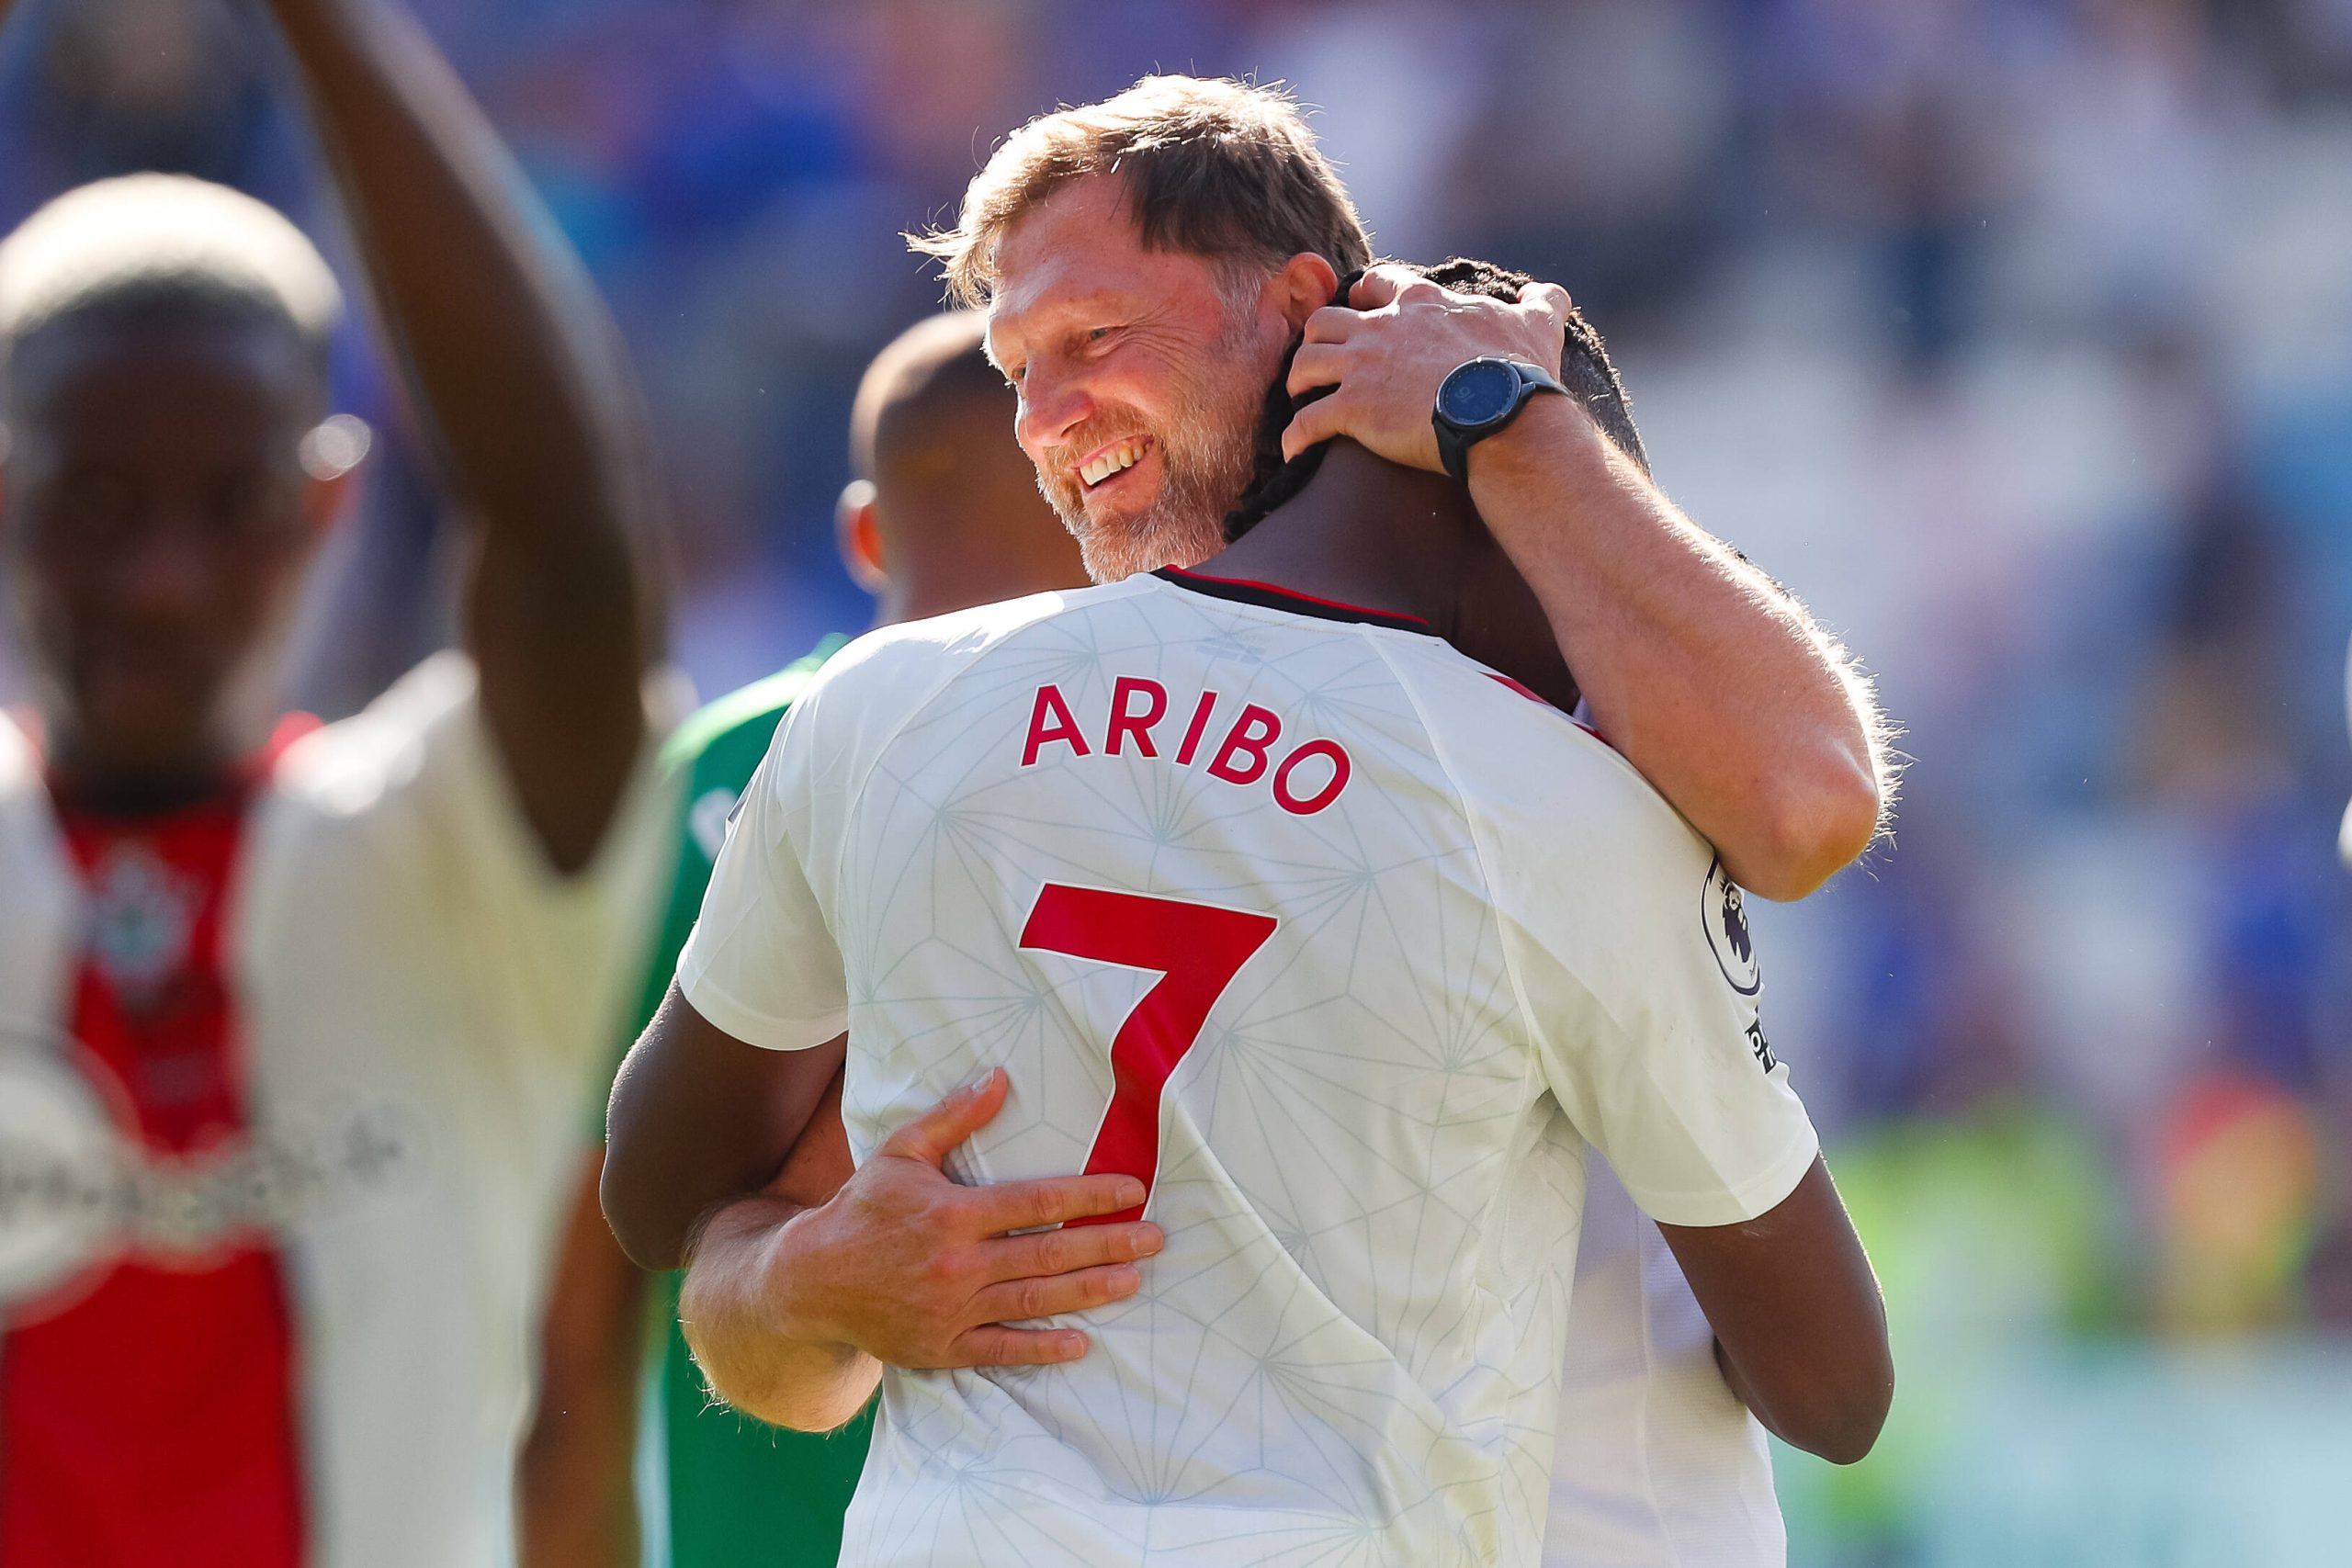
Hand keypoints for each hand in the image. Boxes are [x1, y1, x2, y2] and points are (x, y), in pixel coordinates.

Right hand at [767, 1068, 1163, 1368]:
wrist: (810, 1282)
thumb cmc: (862, 1209)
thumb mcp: (901, 1152)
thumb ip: (953, 1117)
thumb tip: (999, 1076)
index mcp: (952, 1212)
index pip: (1036, 1202)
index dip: (1088, 1196)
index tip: (1131, 1190)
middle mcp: (957, 1263)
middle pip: (1048, 1253)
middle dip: (1107, 1245)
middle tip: (1155, 1239)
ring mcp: (951, 1309)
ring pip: (1034, 1300)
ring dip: (1089, 1291)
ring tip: (1133, 1281)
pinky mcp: (943, 1346)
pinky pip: (1001, 1349)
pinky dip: (1041, 1348)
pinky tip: (1081, 1342)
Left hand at [1282, 264, 1575, 469]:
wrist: (1502, 417)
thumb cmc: (1519, 373)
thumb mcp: (1536, 327)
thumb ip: (1541, 305)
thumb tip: (1554, 296)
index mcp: (1420, 304)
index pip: (1378, 284)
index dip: (1362, 296)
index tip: (1357, 308)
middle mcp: (1382, 328)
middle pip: (1324, 321)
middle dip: (1317, 340)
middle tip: (1320, 362)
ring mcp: (1363, 367)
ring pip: (1305, 364)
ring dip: (1298, 382)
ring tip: (1300, 401)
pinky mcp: (1353, 409)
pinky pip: (1306, 421)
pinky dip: (1295, 437)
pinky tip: (1295, 451)